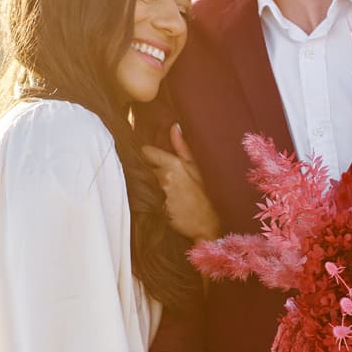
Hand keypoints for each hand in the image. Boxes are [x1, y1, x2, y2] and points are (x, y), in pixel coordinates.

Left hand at [144, 125, 219, 243]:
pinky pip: (146, 198)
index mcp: (174, 164)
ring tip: (165, 191)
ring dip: (150, 184)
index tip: (153, 159)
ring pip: (144, 182)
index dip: (149, 155)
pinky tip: (164, 202)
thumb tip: (175, 126)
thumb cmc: (205, 195)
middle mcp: (163, 177)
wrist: (207, 224)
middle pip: (144, 167)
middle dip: (149, 170)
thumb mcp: (197, 168)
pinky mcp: (155, 208)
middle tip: (162, 177)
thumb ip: (182, 147)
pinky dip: (151, 198)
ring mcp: (158, 194)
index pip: (147, 152)